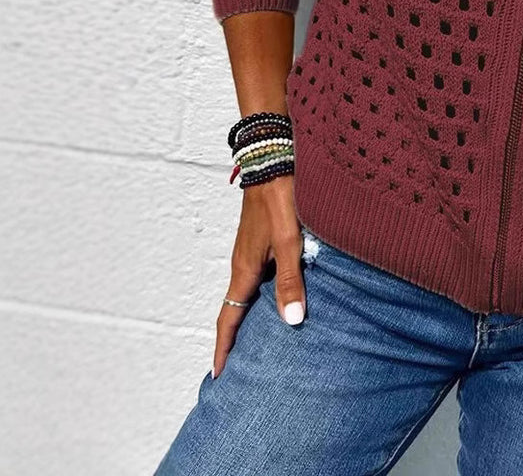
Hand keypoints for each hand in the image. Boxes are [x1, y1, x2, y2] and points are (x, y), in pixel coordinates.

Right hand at [212, 174, 305, 378]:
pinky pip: (259, 275)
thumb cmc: (281, 198)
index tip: (220, 375)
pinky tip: (282, 295)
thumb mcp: (289, 241)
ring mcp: (252, 250)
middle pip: (237, 309)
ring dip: (251, 316)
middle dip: (236, 338)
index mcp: (244, 270)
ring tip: (262, 339)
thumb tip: (291, 321)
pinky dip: (264, 294)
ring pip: (249, 292)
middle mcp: (244, 263)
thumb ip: (291, 280)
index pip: (229, 318)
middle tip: (241, 366)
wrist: (273, 159)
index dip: (225, 348)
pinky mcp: (262, 239)